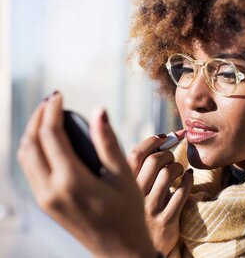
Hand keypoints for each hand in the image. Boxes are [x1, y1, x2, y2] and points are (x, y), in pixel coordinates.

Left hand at [17, 92, 156, 257]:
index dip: (53, 110)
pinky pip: (30, 170)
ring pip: (25, 157)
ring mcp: (45, 199)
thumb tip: (99, 110)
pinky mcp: (46, 204)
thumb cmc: (128, 213)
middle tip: (52, 101)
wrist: (120, 250)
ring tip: (49, 117)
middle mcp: (51, 190)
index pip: (50, 135)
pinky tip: (50, 141)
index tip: (60, 95)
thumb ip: (108, 141)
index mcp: (71, 181)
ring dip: (33, 132)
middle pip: (30, 143)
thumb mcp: (123, 176)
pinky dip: (34, 149)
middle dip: (38, 117)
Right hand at [127, 133, 193, 255]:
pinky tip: (188, 178)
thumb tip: (162, 138)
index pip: (135, 154)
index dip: (151, 141)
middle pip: (154, 160)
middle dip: (167, 153)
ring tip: (179, 169)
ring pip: (168, 174)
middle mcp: (134, 196)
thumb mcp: (133, 190)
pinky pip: (182, 192)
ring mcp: (150, 209)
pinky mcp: (165, 220)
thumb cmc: (141, 210)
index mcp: (123, 185)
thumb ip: (140, 169)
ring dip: (178, 166)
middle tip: (171, 156)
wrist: (140, 249)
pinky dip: (188, 180)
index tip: (163, 136)